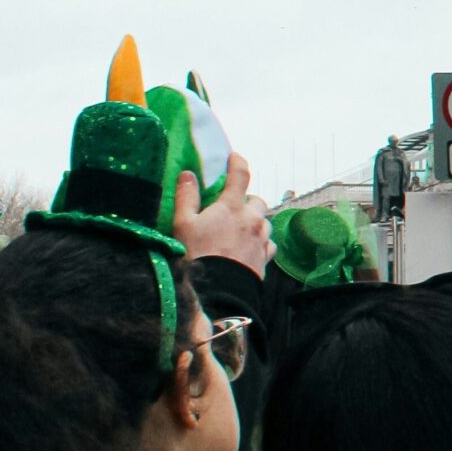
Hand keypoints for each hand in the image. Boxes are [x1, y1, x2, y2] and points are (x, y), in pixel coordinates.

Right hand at [173, 154, 272, 273]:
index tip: (234, 157)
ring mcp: (262, 239)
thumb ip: (186, 197)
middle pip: (257, 200)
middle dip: (246, 201)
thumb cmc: (196, 256)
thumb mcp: (183, 224)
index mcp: (232, 207)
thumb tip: (188, 175)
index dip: (238, 162)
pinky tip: (248, 247)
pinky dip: (260, 241)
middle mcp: (253, 220)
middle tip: (230, 209)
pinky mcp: (266, 257)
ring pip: (264, 222)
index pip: (240, 175)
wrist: (217, 293)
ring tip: (238, 230)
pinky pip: (268, 243)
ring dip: (254, 221)